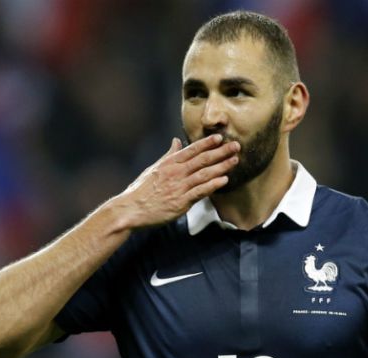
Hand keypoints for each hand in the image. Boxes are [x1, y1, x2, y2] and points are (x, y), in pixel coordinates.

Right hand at [114, 134, 239, 228]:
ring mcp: (179, 187)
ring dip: (221, 166)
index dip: (207, 143)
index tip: (220, 137)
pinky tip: (224, 181)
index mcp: (169, 163)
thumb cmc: (140, 191)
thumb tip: (177, 141)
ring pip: (204, 174)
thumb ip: (169, 155)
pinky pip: (200, 192)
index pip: (192, 150)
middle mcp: (175, 172)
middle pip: (202, 159)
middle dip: (221, 152)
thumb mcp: (154, 168)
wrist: (130, 210)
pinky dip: (212, 185)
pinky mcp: (181, 202)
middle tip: (236, 146)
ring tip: (235, 161)